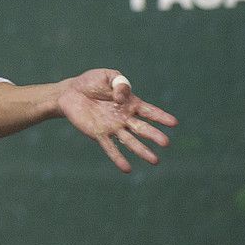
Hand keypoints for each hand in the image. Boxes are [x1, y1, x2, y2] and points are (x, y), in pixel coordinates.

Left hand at [55, 69, 176, 172]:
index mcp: (130, 103)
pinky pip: (110, 147)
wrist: (70, 92)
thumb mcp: (107, 76)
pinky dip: (118, 158)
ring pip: (130, 141)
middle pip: (142, 128)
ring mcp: (112, 127)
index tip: (174, 123)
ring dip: (142, 151)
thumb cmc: (91, 82)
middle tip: (166, 143)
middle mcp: (124, 118)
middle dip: (154, 135)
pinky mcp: (99, 134)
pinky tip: (127, 169)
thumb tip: (123, 99)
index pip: (149, 111)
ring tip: (155, 161)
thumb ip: (119, 84)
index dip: (161, 117)